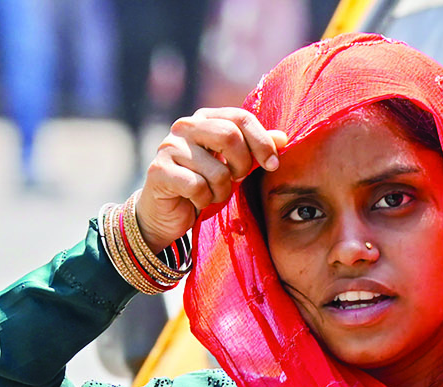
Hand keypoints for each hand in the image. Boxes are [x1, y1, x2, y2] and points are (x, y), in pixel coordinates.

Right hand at [137, 107, 287, 250]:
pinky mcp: (159, 170)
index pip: (240, 118)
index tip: (272, 164)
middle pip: (229, 136)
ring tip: (212, 194)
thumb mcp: (232, 167)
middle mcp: (185, 126)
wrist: (167, 213)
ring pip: (216, 170)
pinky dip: (204, 201)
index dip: (261, 141)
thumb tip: (283, 138)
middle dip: (241, 165)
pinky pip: (197, 188)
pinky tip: (196, 201)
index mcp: (205, 118)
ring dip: (221, 191)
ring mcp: (169, 146)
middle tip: (236, 180)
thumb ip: (254, 150)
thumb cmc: (203, 186)